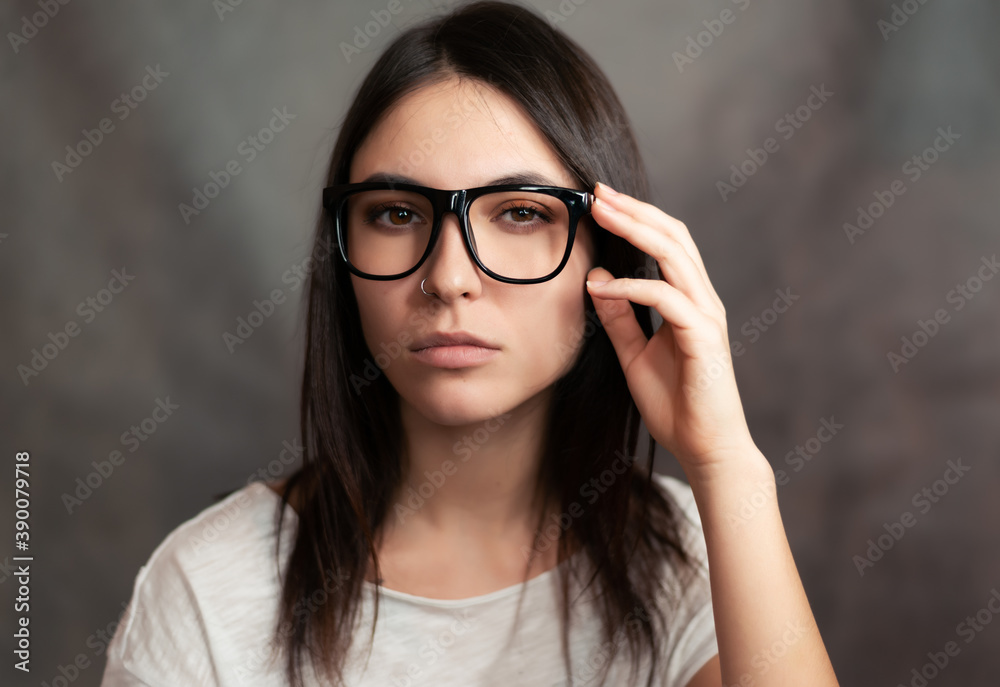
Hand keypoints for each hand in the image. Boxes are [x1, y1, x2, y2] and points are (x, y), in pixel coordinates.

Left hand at [585, 182, 757, 476]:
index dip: (635, 218)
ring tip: (602, 214)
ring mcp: (706, 316)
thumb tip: (595, 279)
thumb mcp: (635, 354)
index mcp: (689, 299)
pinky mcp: (704, 337)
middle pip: (673, 236)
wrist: (705, 447)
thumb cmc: (675, 403)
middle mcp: (702, 300)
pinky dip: (634, 287)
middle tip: (598, 192)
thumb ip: (618, 317)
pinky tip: (605, 286)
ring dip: (636, 230)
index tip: (600, 201)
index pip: (666, 243)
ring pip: (675, 256)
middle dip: (634, 211)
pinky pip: (667, 299)